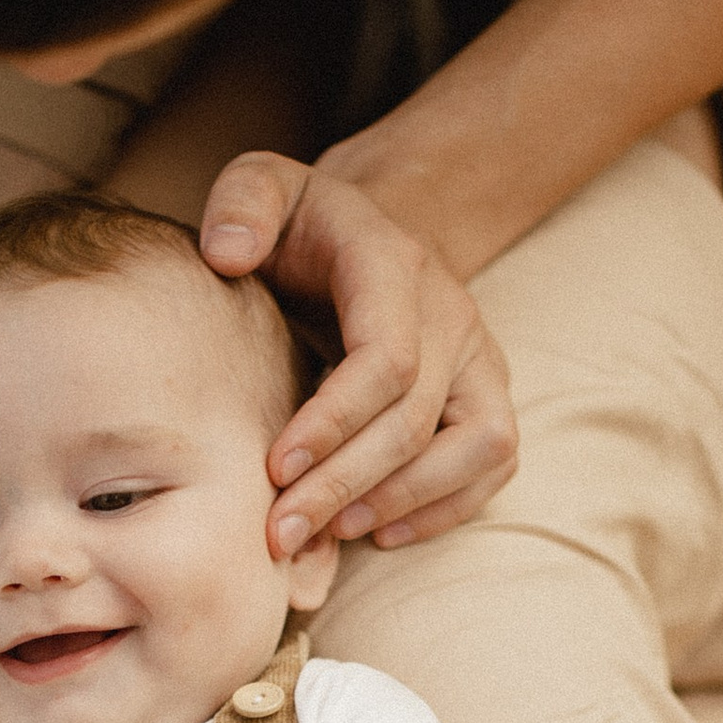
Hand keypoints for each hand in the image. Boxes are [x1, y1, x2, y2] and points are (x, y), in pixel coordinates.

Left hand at [198, 157, 516, 555]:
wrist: (364, 238)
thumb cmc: (301, 227)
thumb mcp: (263, 188)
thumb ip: (241, 204)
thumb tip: (228, 253)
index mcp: (395, 265)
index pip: (388, 357)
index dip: (335, 422)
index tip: (274, 469)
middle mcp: (453, 313)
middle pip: (419, 418)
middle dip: (347, 483)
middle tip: (280, 533)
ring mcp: (481, 359)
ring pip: (478, 447)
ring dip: (402, 501)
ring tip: (329, 533)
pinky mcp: (489, 397)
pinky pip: (494, 466)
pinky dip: (443, 509)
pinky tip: (376, 532)